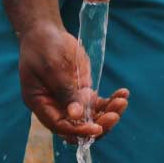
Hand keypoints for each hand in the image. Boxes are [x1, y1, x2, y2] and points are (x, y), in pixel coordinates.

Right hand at [17, 23, 129, 141]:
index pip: (60, 126)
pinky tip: (123, 93)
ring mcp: (70, 100)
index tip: (97, 128)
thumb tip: (77, 116)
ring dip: (108, 113)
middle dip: (98, 124)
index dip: (78, 130)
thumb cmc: (44, 48)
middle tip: (114, 115)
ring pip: (90, 117)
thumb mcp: (53, 68)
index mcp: (41, 104)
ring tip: (122, 101)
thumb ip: (65, 91)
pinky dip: (110, 102)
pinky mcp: (81, 91)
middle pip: (77, 127)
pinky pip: (97, 104)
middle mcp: (55, 106)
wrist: (46, 32)